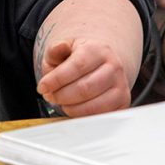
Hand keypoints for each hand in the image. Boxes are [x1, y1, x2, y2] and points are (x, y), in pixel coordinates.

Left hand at [33, 0, 142, 117]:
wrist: (100, 64)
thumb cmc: (78, 58)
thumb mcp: (63, 49)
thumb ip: (56, 50)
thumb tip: (59, 47)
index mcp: (98, 50)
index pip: (76, 66)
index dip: (56, 80)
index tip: (42, 87)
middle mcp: (114, 67)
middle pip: (84, 88)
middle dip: (61, 96)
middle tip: (50, 96)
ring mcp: (121, 86)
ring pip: (93, 105)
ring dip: (70, 108)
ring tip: (61, 101)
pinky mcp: (122, 103)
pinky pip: (100, 116)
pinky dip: (82, 116)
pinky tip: (73, 108)